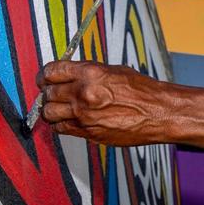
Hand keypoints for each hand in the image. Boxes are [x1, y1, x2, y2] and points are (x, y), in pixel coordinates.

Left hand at [36, 60, 163, 145]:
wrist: (158, 113)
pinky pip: (62, 129)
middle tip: (52, 93)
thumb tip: (69, 76)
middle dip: (48, 93)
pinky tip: (69, 120)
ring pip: (49, 114)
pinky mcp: (88, 133)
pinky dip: (61, 125)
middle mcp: (83, 94)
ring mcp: (84, 116)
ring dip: (51, 110)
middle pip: (48, 94)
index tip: (45, 78)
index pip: (52, 71)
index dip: (45, 75)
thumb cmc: (141, 90)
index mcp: (89, 73)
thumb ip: (88, 73)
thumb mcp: (113, 71)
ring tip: (59, 108)